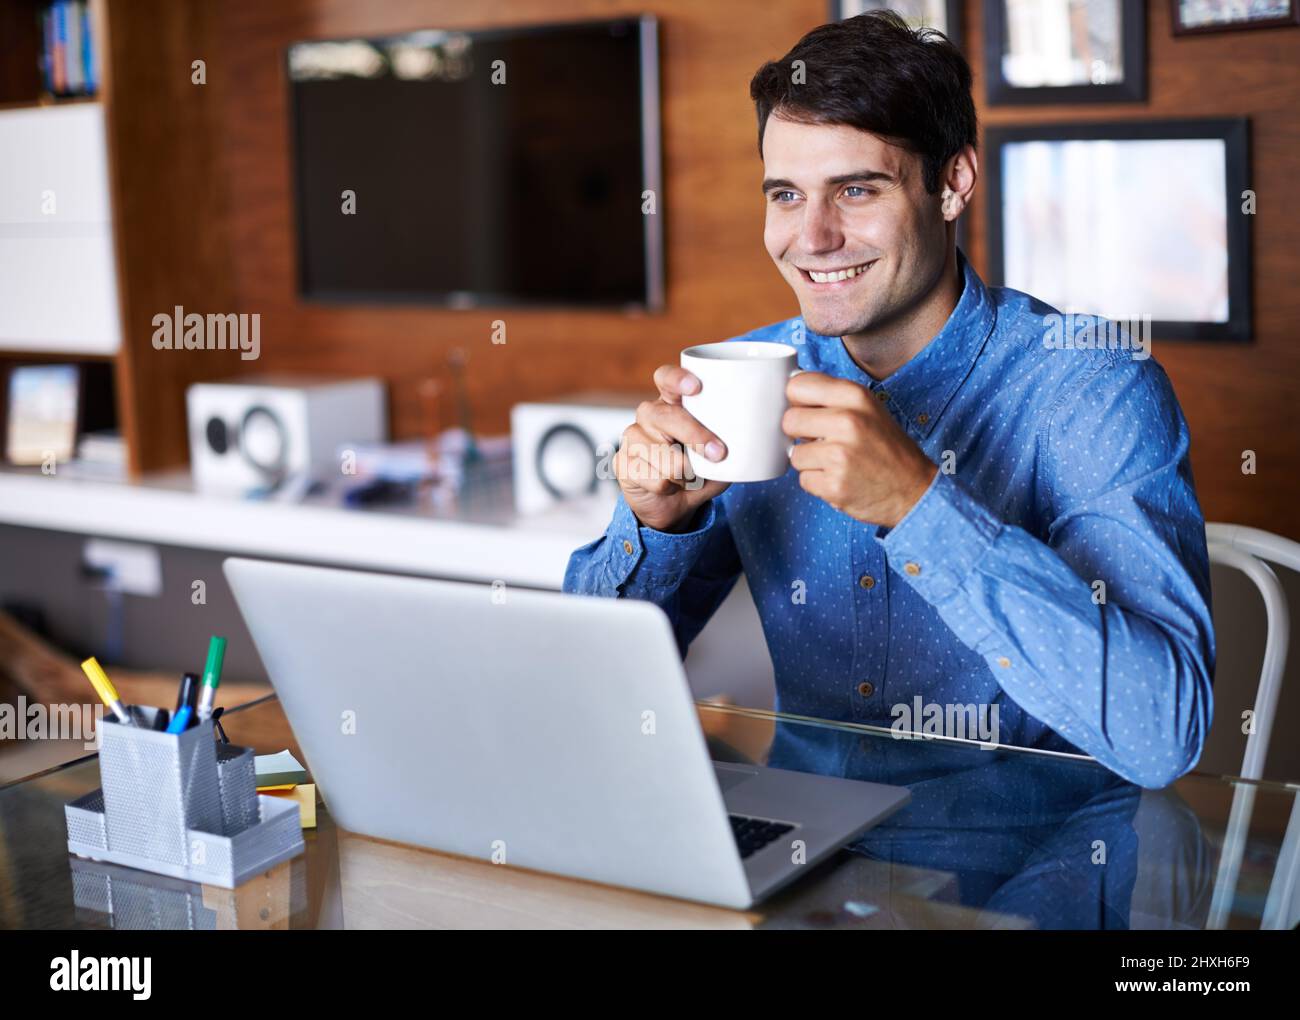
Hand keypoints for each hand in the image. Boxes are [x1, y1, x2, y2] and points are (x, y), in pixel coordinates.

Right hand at [614, 365, 730, 531]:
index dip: (678, 379)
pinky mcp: (622, 462)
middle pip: (668, 417)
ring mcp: (632, 436)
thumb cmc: (698, 473)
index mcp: (673, 402)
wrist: (671, 506)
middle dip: (696, 436)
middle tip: (718, 453)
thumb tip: (745, 447)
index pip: (666, 378)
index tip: (696, 388)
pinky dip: (671, 488)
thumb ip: (731, 449)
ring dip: (685, 474)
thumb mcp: (721, 459)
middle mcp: (649, 414)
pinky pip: (655, 478)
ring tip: (689, 477)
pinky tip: (670, 487)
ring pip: (664, 455)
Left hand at [782, 372, 936, 527]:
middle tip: (822, 442)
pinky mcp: (834, 485)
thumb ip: (832, 396)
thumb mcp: (867, 409)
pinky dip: (818, 483)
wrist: (914, 489)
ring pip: (794, 454)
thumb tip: (791, 385)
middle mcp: (848, 421)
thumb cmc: (887, 448)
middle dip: (800, 434)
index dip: (796, 401)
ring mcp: (840, 455)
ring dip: (810, 462)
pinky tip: (840, 479)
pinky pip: (803, 480)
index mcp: (855, 396)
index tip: (806, 410)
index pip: (797, 386)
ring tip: (836, 463)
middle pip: (789, 420)